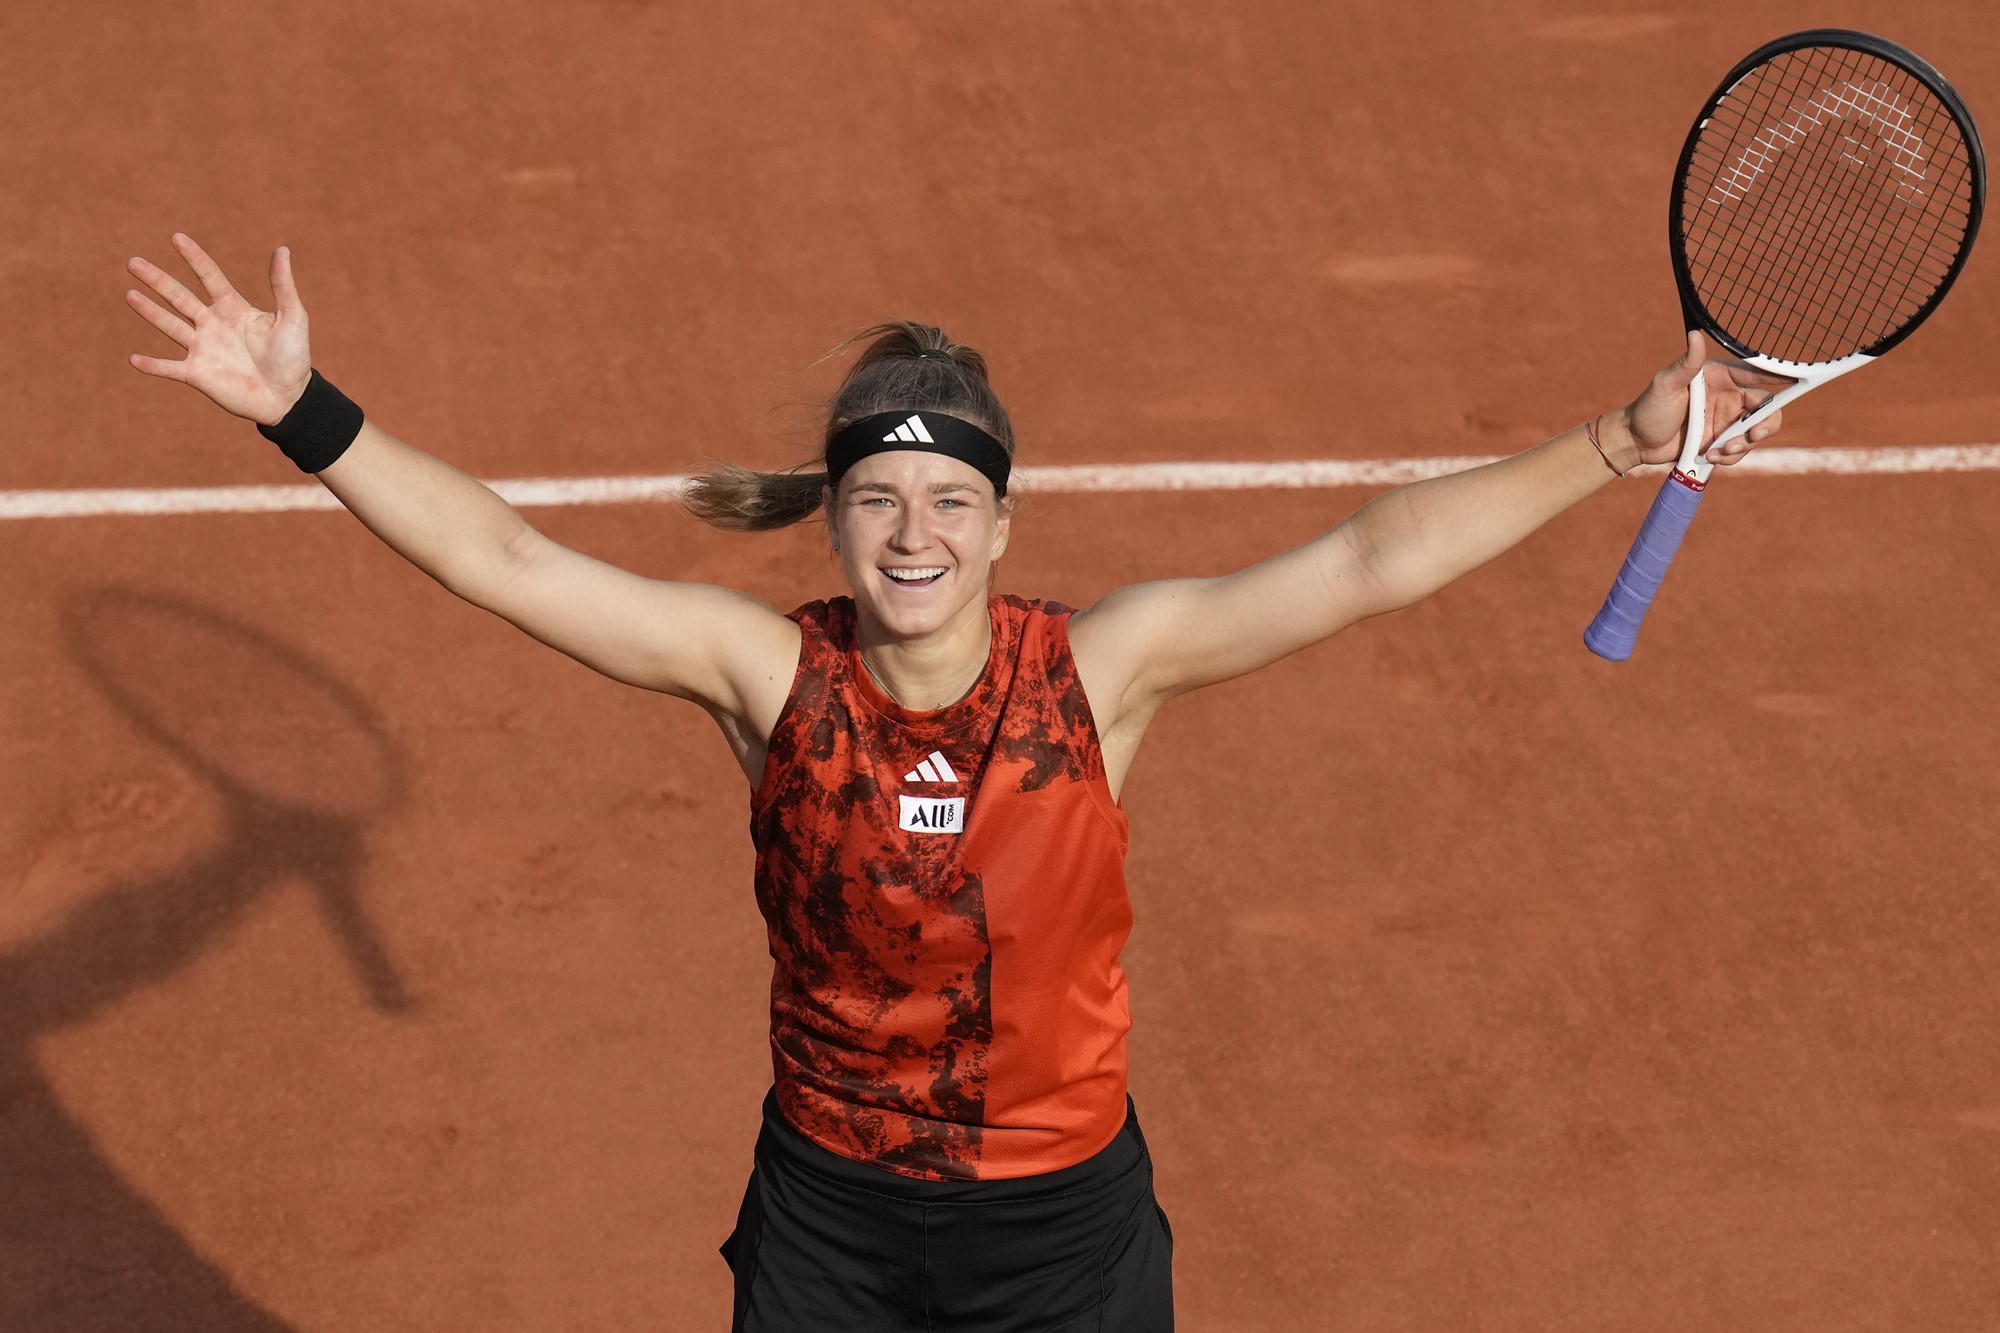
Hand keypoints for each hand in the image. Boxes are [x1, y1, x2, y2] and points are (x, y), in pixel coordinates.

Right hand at [126, 234, 311, 425]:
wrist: (290, 399)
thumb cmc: (294, 358)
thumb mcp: (293, 318)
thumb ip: (283, 286)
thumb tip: (282, 249)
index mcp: (233, 308)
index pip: (210, 277)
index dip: (194, 258)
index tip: (177, 238)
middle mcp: (212, 325)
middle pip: (179, 297)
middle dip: (157, 280)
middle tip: (133, 262)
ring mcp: (203, 349)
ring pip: (170, 326)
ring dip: (150, 312)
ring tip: (130, 295)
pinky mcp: (198, 374)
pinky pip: (170, 368)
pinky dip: (153, 366)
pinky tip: (133, 359)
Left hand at [1620, 330, 1790, 468]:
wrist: (1636, 442)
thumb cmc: (1648, 408)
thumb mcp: (1665, 384)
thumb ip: (1685, 364)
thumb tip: (1694, 335)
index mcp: (1721, 377)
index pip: (1757, 374)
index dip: (1780, 377)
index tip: (1799, 381)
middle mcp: (1729, 397)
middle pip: (1766, 407)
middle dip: (1765, 423)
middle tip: (1753, 435)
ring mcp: (1727, 421)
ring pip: (1757, 431)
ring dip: (1745, 444)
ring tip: (1721, 452)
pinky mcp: (1722, 442)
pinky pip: (1741, 450)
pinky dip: (1732, 457)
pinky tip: (1712, 458)